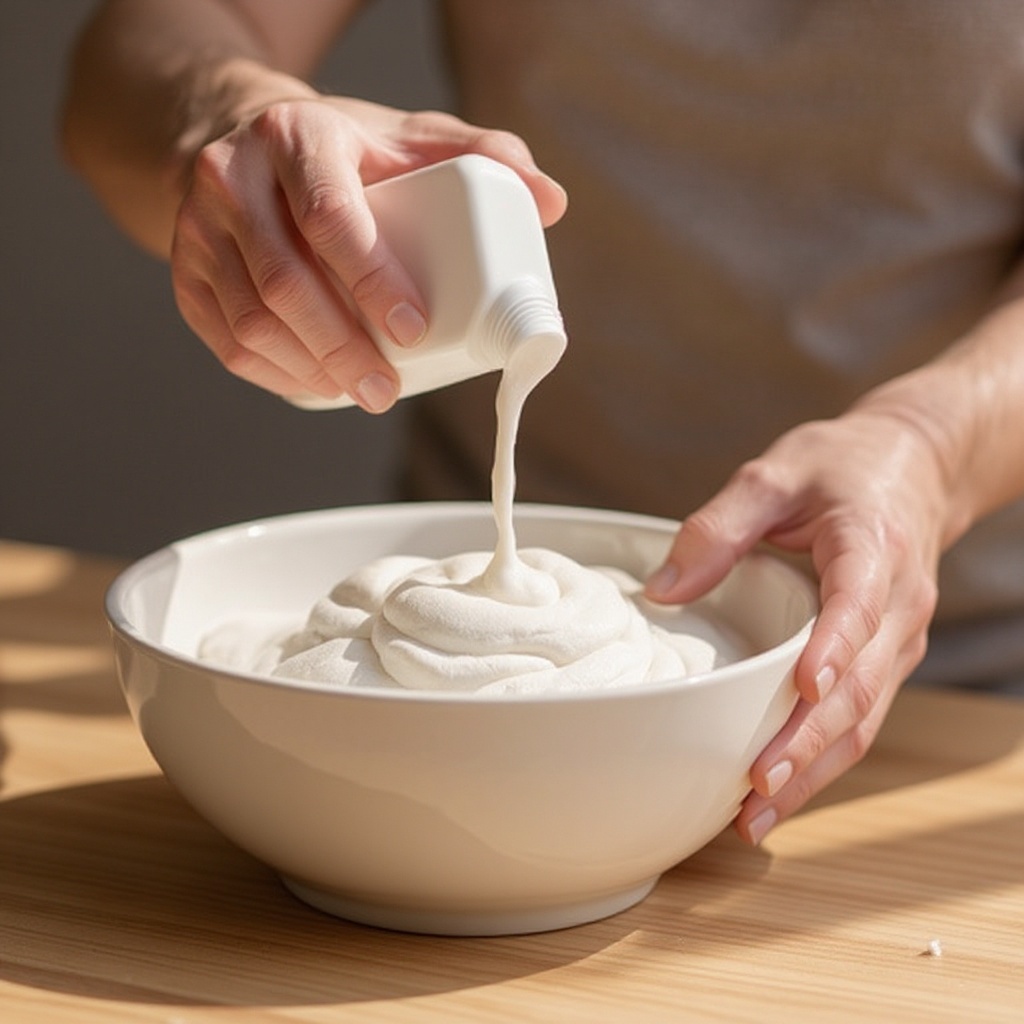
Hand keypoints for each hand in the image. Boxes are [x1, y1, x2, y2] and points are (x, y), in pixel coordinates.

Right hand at [171, 95, 566, 410]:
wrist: (236, 140)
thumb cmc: (340, 152)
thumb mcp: (406, 136)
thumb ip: (482, 155)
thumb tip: (551, 202)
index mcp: (297, 138)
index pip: (331, 217)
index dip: (373, 281)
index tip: (415, 331)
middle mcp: (233, 178)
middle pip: (284, 281)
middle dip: (343, 348)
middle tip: (389, 391)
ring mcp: (198, 229)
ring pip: (248, 319)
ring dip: (309, 371)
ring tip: (362, 394)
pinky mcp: (185, 273)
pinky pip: (224, 339)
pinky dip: (275, 375)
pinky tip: (318, 386)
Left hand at [645, 402, 950, 843]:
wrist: (915, 466)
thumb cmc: (842, 468)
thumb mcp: (774, 474)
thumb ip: (719, 526)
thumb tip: (662, 591)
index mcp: (873, 549)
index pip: (859, 605)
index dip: (833, 647)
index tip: (804, 688)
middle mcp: (897, 606)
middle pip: (860, 686)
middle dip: (809, 741)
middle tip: (756, 785)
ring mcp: (897, 640)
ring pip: (864, 718)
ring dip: (814, 770)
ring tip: (756, 816)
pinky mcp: (885, 659)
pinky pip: (861, 718)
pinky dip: (823, 759)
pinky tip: (779, 792)